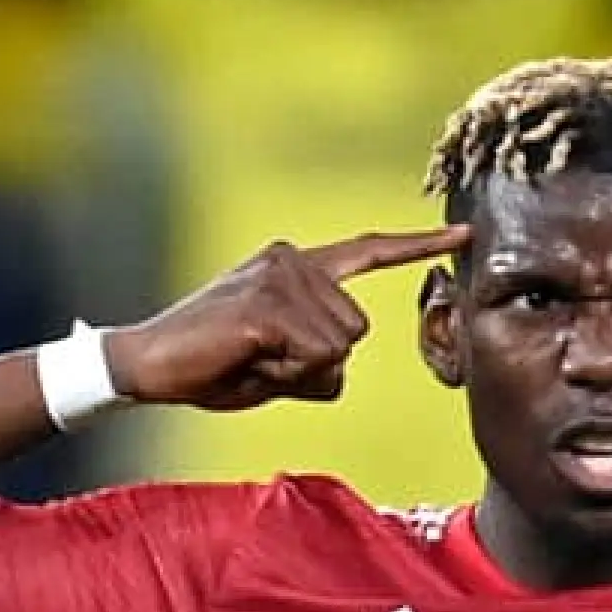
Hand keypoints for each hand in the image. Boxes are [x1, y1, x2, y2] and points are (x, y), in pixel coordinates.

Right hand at [105, 230, 465, 413]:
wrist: (147, 364)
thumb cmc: (213, 366)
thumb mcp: (280, 363)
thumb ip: (319, 356)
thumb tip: (339, 363)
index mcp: (296, 265)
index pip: (368, 251)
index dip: (419, 246)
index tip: (464, 235)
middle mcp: (293, 259)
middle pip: (357, 332)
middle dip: (317, 365)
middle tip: (262, 361)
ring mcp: (280, 277)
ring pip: (340, 349)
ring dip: (300, 372)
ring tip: (251, 359)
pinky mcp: (268, 306)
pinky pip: (315, 359)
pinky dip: (285, 376)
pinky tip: (247, 360)